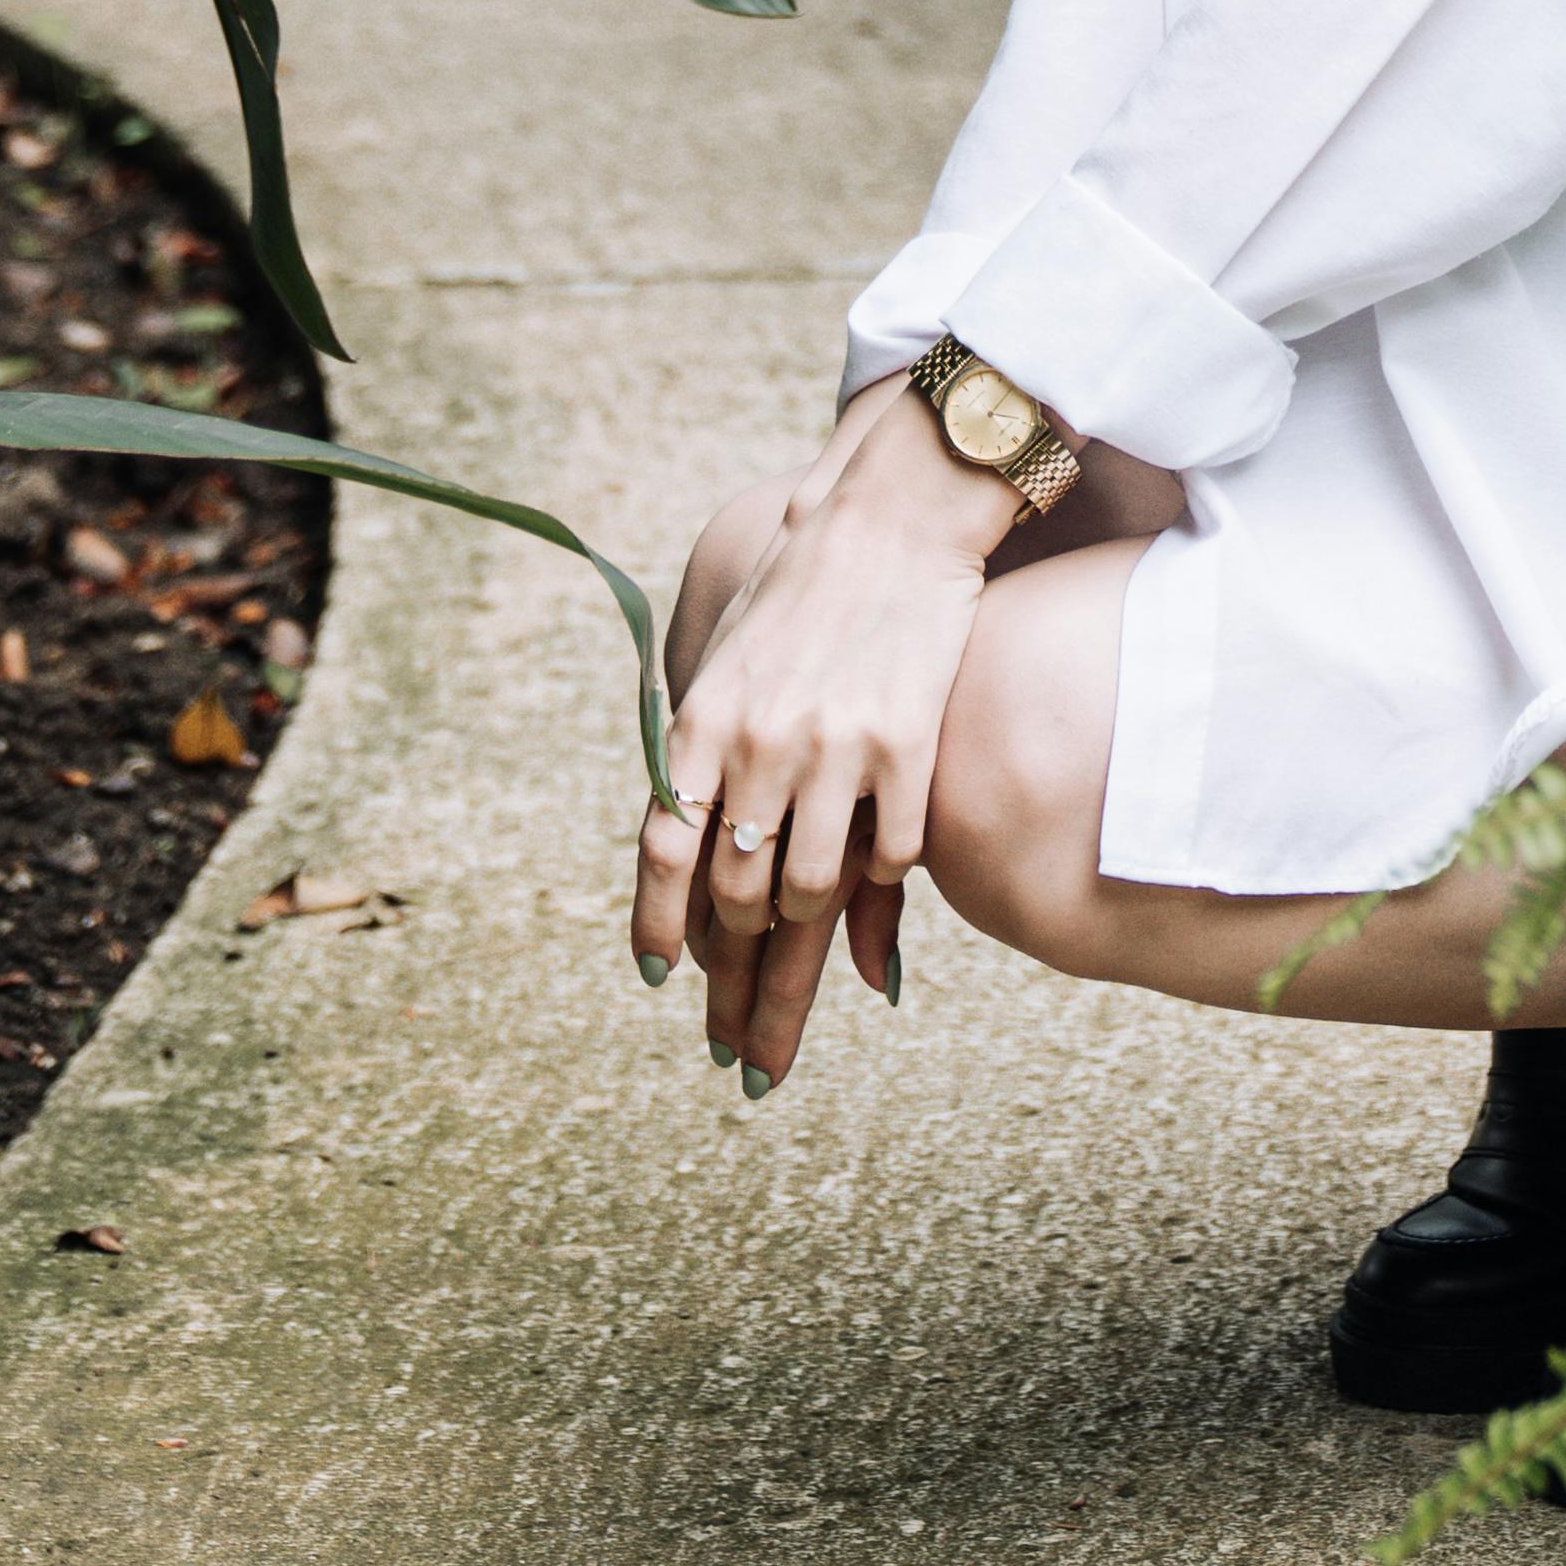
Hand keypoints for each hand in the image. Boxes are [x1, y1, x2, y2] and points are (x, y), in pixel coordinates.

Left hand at [634, 376, 1013, 1090]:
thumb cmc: (802, 592)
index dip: (659, 926)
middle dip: (735, 980)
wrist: (891, 519)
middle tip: (738, 1045)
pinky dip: (878, 892)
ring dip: (801, 943)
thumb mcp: (732, 663)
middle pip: (738, 894)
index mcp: (704, 719)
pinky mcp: (906, 746)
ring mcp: (836, 748)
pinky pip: (890, 855)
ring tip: (795, 980)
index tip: (661, 979)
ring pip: (812, 890)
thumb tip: (706, 842)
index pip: (664, 850)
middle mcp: (761, 741)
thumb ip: (711, 757)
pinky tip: (870, 910)